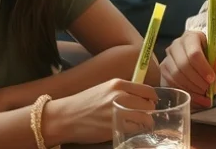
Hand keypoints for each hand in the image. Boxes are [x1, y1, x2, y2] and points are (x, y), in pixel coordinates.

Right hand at [43, 78, 157, 144]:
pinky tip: (127, 130)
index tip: (148, 104)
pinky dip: (135, 131)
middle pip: (149, 105)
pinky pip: (136, 130)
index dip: (151, 99)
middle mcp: (121, 95)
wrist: (65, 117)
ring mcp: (119, 111)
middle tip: (142, 117)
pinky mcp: (116, 127)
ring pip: (146, 118)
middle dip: (148, 112)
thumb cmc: (83, 103)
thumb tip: (140, 97)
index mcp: (118, 84)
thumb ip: (122, 91)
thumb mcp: (104, 89)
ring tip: (136, 125)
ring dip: (144, 123)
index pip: (148, 90)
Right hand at [159, 31, 215, 107]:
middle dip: (197, 81)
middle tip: (208, 89)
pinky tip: (197, 99)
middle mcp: (175, 46)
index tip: (212, 79)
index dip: (203, 69)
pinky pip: (170, 85)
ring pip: (175, 77)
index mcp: (191, 37)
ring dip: (191, 89)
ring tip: (204, 95)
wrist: (205, 58)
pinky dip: (185, 94)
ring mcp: (168, 58)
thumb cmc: (214, 56)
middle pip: (182, 66)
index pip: (193, 54)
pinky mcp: (164, 71)